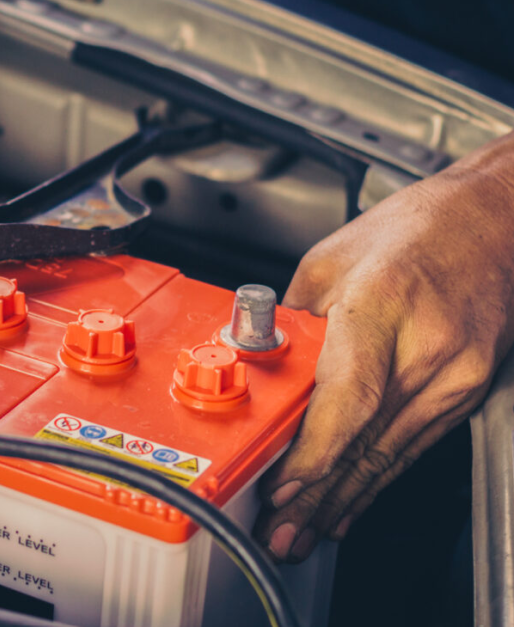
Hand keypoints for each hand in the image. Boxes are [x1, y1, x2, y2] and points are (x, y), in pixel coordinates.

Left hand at [253, 136, 513, 561]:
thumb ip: (294, 327)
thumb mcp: (328, 264)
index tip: (285, 486)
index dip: (316, 451)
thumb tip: (261, 374)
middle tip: (282, 532)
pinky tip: (351, 502)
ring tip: (306, 531)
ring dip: (346, 498)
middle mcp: (429, 345)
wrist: (491, 222)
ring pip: (392, 452)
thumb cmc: (411, 233)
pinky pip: (414, 444)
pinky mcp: (468, 389)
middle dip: (320, 494)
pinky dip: (378, 477)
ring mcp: (458, 373)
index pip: (351, 395)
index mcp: (384, 302)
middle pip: (369, 438)